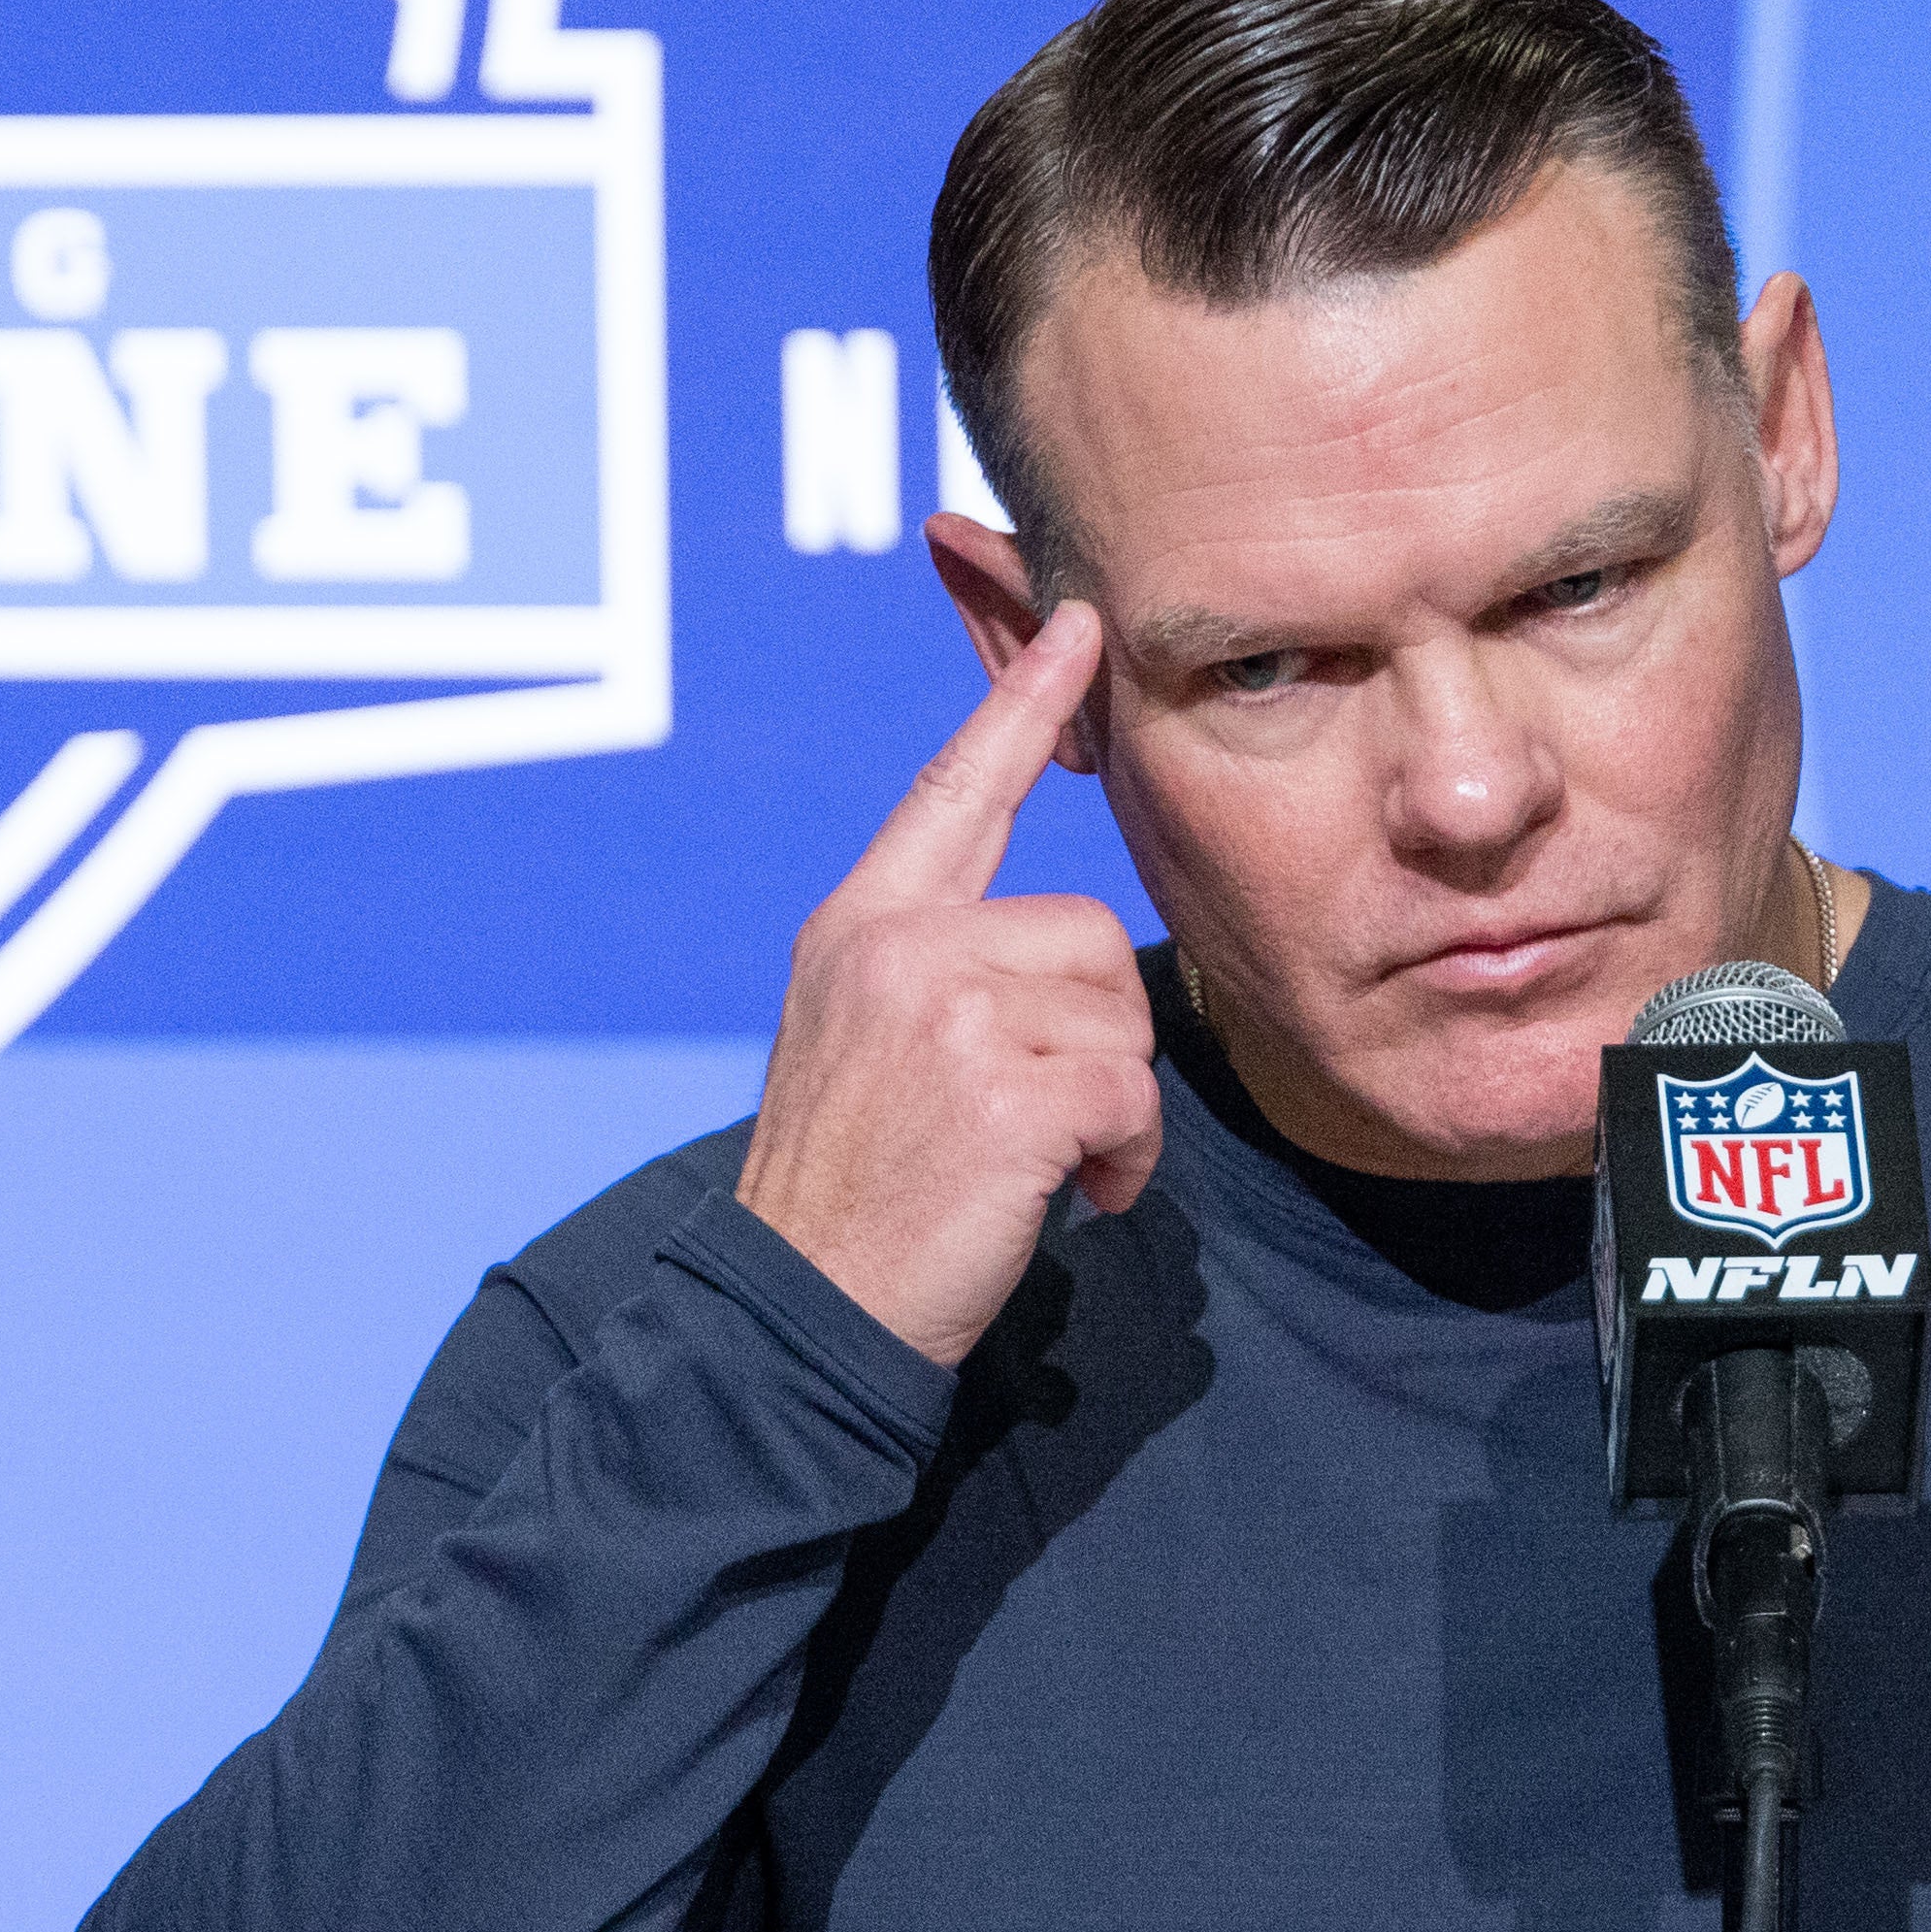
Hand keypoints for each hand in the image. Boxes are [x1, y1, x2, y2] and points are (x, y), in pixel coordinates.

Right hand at [733, 603, 1162, 1366]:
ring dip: (1115, 1102)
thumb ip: (934, 970)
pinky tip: (1081, 1198)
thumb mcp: (862, 1043)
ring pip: (1116, 1011)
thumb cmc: (853, 1194)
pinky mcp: (1002, 1091)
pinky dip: (1126, 1158)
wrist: (800, 1308)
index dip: (1021, 706)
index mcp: (859, 927)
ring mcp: (944, 1013)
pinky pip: (1130, 1091)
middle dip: (1096, 1032)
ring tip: (1054, 1163)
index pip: (951, 790)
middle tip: (1048, 1117)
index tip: (1079, 623)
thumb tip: (1055, 955)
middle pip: (1083, 931)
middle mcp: (896, 948)